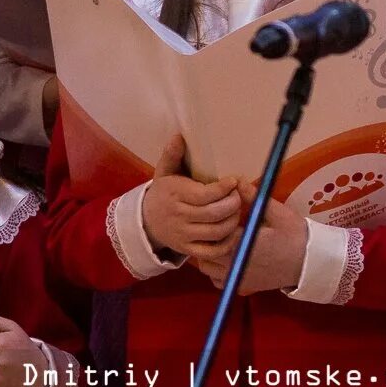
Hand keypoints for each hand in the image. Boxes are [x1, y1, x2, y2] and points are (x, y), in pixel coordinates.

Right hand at [139, 137, 241, 260]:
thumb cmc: (163, 192)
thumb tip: (179, 135)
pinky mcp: (188, 249)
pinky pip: (212, 251)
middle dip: (233, 203)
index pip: (204, 195)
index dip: (224, 188)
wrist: (145, 222)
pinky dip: (227, 244)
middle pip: (214, 214)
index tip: (234, 180)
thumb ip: (173, 154)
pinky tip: (234, 231)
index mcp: (175, 195)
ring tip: (237, 209)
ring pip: (216, 232)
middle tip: (239, 194)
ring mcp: (183, 235)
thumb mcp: (165, 172)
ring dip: (233, 221)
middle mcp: (179, 217)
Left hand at [195, 196, 310, 296]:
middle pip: (205, 249)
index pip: (212, 231)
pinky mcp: (241, 287)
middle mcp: (233, 264)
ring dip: (209, 253)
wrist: (309, 262)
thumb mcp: (278, 213)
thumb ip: (254, 198)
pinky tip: (228, 259)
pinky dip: (216, 271)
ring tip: (222, 240)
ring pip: (206, 266)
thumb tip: (237, 181)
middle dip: (209, 236)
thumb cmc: (294, 236)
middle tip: (220, 224)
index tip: (224, 211)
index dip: (215, 219)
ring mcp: (236, 278)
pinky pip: (217, 280)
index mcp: (240, 244)